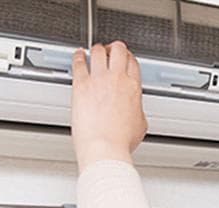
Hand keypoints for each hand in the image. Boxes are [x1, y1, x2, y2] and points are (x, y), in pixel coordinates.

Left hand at [71, 42, 146, 171]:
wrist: (105, 147)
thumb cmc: (120, 140)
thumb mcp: (140, 125)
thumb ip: (137, 110)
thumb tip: (135, 110)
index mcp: (134, 88)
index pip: (133, 63)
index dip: (128, 58)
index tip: (124, 60)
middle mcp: (118, 79)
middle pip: (118, 50)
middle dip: (114, 49)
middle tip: (110, 51)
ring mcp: (99, 80)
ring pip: (99, 51)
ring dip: (97, 49)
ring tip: (94, 51)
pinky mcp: (81, 84)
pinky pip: (79, 62)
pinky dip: (78, 56)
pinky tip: (77, 55)